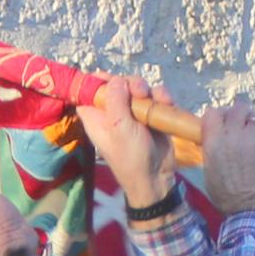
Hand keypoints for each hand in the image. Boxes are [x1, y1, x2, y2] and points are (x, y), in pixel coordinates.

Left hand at [77, 79, 172, 214]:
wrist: (156, 177)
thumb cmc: (130, 156)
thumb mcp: (119, 128)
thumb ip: (115, 100)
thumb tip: (116, 79)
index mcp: (96, 116)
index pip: (89, 91)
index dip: (97, 81)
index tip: (110, 79)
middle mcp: (113, 111)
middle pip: (117, 83)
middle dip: (129, 83)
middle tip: (138, 92)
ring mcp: (133, 112)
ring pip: (138, 87)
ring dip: (147, 90)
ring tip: (151, 100)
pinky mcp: (151, 114)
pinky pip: (155, 97)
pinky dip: (160, 97)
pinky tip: (164, 103)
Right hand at [197, 103, 254, 220]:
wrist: (252, 212)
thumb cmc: (230, 200)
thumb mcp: (211, 175)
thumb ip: (213, 153)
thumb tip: (218, 142)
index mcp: (214, 143)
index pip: (213, 113)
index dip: (222, 115)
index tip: (228, 123)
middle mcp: (232, 136)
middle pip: (238, 108)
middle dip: (244, 115)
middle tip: (250, 128)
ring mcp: (254, 138)